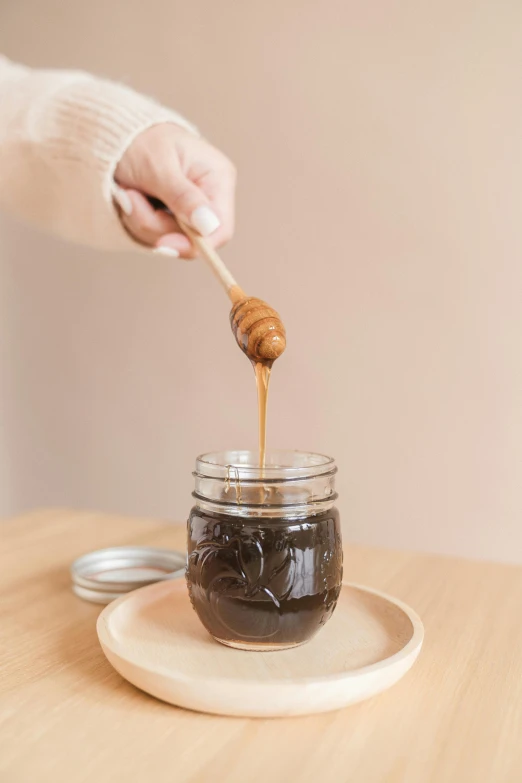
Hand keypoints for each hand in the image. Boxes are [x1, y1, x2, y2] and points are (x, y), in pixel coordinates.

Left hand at [114, 123, 235, 257]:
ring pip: (170, 240)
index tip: (164, 243)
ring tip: (128, 193)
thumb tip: (209, 225)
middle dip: (155, 224)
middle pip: (191, 240)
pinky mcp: (172, 219)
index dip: (196, 244)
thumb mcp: (159, 167)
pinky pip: (156, 237)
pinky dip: (138, 222)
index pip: (221, 229)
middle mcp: (209, 198)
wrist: (116, 136)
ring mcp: (189, 211)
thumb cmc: (140, 140)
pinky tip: (132, 200)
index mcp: (218, 179)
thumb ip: (182, 197)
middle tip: (130, 198)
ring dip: (141, 221)